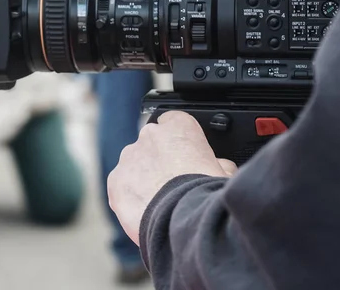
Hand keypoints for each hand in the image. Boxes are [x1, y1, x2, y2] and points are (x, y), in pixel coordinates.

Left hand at [107, 111, 236, 245]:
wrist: (183, 218)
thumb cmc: (206, 193)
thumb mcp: (223, 172)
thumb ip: (217, 161)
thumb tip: (221, 167)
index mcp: (179, 126)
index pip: (175, 122)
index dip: (181, 142)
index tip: (185, 158)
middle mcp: (150, 134)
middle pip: (152, 144)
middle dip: (159, 160)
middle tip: (172, 183)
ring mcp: (129, 156)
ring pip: (134, 165)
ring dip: (143, 178)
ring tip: (159, 202)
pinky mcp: (115, 180)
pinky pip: (121, 186)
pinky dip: (130, 197)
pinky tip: (145, 211)